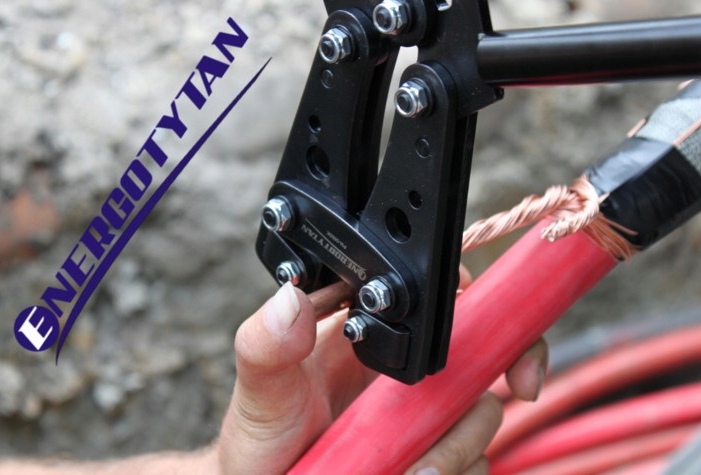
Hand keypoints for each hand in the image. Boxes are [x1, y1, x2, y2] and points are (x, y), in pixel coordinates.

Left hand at [218, 270, 546, 473]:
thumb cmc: (263, 437)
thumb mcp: (261, 389)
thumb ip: (265, 345)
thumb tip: (290, 302)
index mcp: (373, 331)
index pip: (444, 298)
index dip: (481, 307)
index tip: (495, 337)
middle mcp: (407, 367)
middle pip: (482, 356)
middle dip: (483, 391)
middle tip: (455, 424)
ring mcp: (424, 410)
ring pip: (482, 413)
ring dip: (456, 448)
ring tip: (409, 469)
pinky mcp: (433, 450)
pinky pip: (474, 459)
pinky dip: (454, 471)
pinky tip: (413, 474)